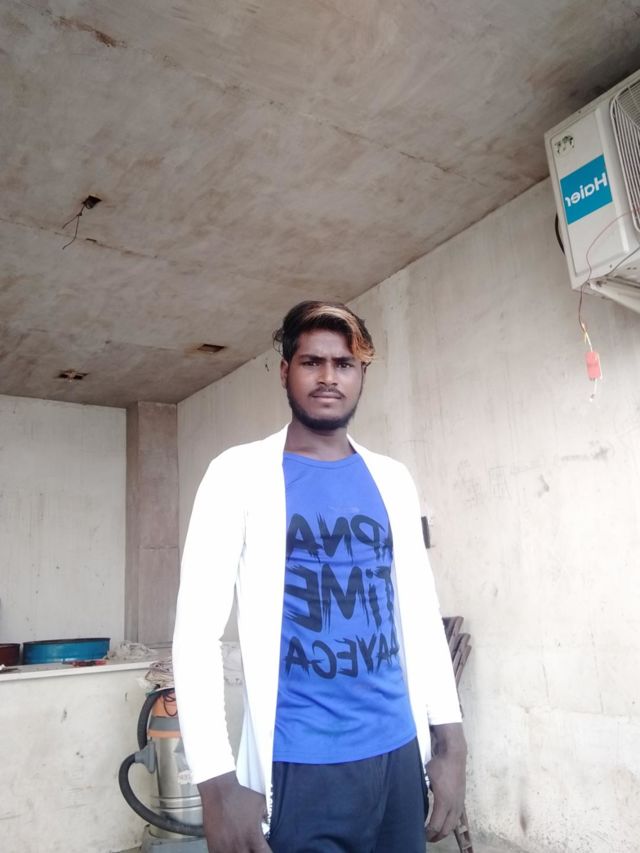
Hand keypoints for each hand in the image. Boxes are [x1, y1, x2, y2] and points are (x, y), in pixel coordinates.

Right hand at [198, 772, 270, 852]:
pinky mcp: (214, 846)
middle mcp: (240, 845)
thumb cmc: (239, 795)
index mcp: (253, 836)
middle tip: (252, 848)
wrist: (219, 791)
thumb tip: (268, 821)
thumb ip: (266, 816)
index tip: (264, 850)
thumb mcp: (260, 803)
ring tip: (240, 848)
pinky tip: (228, 848)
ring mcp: (226, 847)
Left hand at [425, 723, 466, 841]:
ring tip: (435, 833)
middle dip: (437, 836)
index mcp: (444, 802)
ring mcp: (460, 803)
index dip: (429, 833)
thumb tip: (413, 796)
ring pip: (453, 824)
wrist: (455, 754)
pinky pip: (457, 817)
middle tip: (427, 838)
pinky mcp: (462, 798)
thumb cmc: (439, 765)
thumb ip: (421, 788)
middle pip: (446, 829)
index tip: (421, 835)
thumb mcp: (426, 776)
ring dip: (445, 831)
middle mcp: (454, 805)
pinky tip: (445, 822)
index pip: (436, 825)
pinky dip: (450, 823)